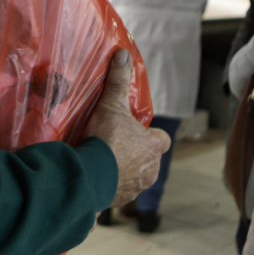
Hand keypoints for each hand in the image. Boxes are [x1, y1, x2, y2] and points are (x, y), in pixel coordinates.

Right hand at [84, 49, 169, 206]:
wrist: (90, 175)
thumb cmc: (106, 139)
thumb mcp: (111, 105)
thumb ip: (119, 81)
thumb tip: (123, 54)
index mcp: (155, 147)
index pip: (163, 140)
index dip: (151, 136)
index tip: (136, 131)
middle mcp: (152, 170)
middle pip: (150, 160)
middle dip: (137, 154)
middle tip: (116, 145)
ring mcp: (137, 187)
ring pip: (137, 177)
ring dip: (125, 171)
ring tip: (105, 162)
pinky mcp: (121, 200)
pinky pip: (120, 192)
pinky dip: (113, 187)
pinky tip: (98, 179)